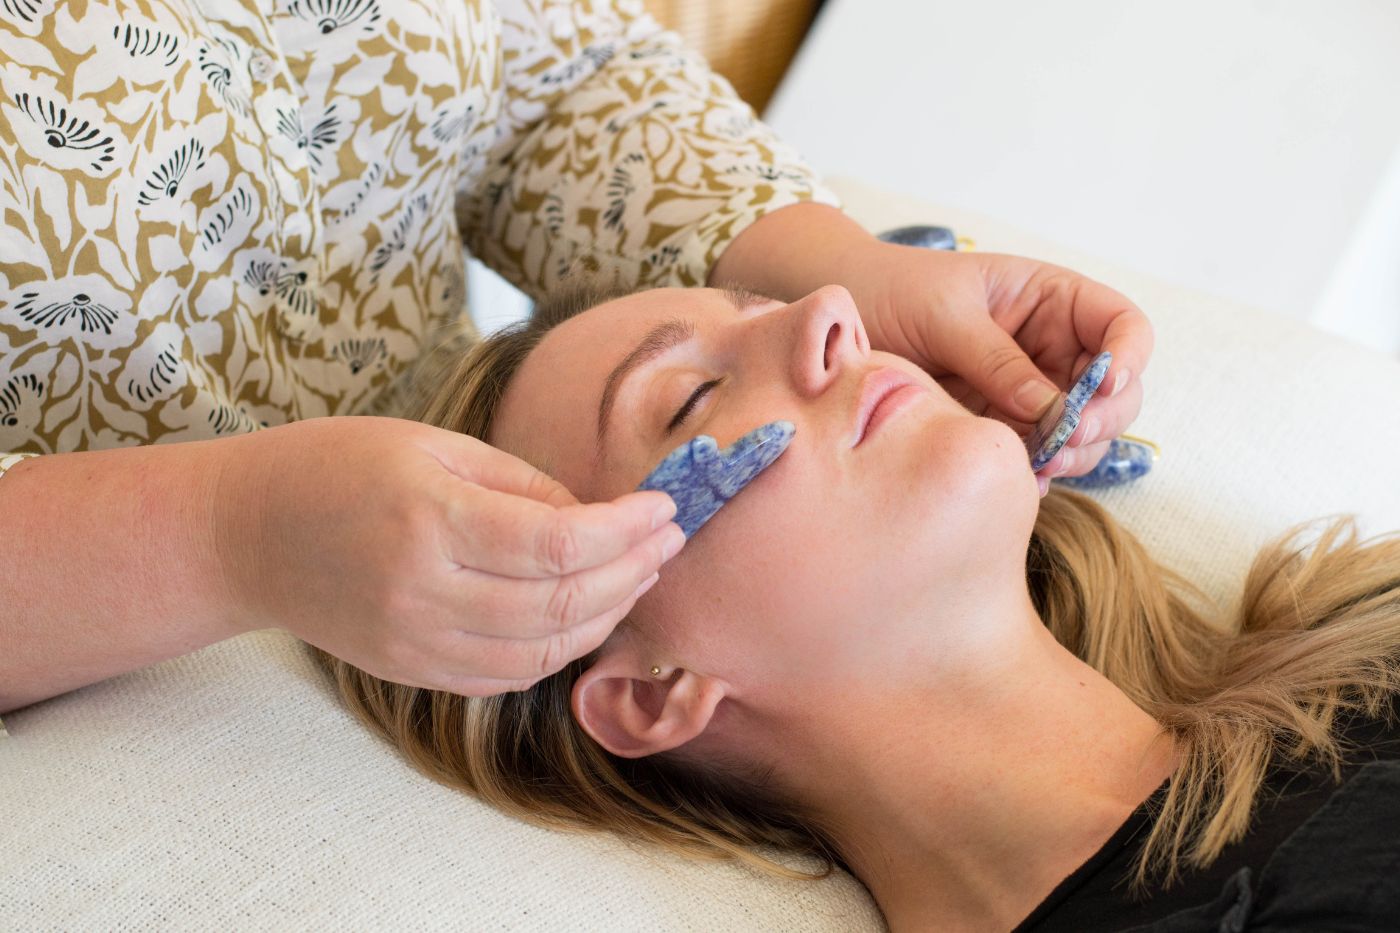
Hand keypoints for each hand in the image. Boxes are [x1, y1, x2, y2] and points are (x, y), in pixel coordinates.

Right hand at [214, 416, 682, 695]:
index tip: (666, 508)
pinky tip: (586, 614)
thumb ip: (523, 486)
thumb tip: (601, 517)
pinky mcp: (411, 671)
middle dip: (632, 573)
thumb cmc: (340, 467)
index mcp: (431, 520)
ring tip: (640, 576)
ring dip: (607, 616)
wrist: (246, 533)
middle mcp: (424, 592)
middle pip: (563, 603)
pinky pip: (507, 675)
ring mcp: (416, 643)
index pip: (561, 544)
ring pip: (544, 651)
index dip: (628, 531)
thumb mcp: (434, 446)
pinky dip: (559, 650)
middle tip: (668, 541)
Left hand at [849, 244, 1152, 481]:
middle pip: (1116, 391)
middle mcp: (1053, 348)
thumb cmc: (895, 292)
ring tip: (1038, 463)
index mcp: (1052, 301)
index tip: (1104, 384)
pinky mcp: (1003, 426)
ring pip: (1084, 433)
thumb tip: (1049, 409)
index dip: (1129, 356)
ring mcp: (1031, 392)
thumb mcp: (945, 316)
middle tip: (1064, 439)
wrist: (844, 320)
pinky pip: (1039, 455)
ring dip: (1073, 453)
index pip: (1122, 326)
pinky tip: (1018, 477)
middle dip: (1102, 418)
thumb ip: (997, 360)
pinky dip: (1038, 470)